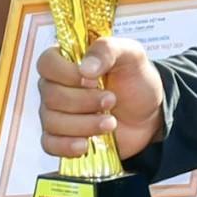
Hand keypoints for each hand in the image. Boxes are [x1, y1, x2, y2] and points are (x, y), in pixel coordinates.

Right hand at [37, 35, 164, 163]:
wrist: (148, 114)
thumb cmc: (135, 79)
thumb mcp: (130, 55)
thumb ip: (107, 50)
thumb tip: (85, 68)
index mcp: (66, 60)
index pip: (47, 63)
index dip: (66, 73)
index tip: (93, 80)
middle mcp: (55, 86)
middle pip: (51, 96)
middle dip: (84, 101)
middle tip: (112, 100)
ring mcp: (55, 113)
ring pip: (52, 121)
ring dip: (84, 124)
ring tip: (110, 123)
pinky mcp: (62, 137)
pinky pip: (50, 144)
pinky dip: (67, 146)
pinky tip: (86, 145)